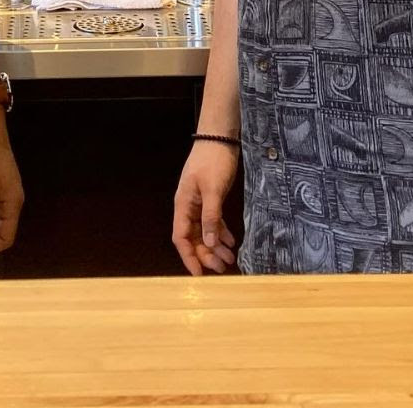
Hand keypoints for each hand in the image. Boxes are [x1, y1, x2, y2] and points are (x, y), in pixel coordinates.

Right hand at [172, 141, 238, 275]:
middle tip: (222, 267)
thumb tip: (210, 243)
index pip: (181, 237)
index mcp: (183, 204)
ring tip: (230, 258)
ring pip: (204, 231)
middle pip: (194, 238)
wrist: (219, 138)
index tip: (199, 274)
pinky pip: (213, 221)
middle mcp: (189, 206)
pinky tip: (231, 241)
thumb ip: (211, 217)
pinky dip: (221, 232)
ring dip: (215, 246)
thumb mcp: (213, 189)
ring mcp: (199, 202)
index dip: (189, 257)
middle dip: (206, 254)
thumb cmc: (213, 161)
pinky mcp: (210, 198)